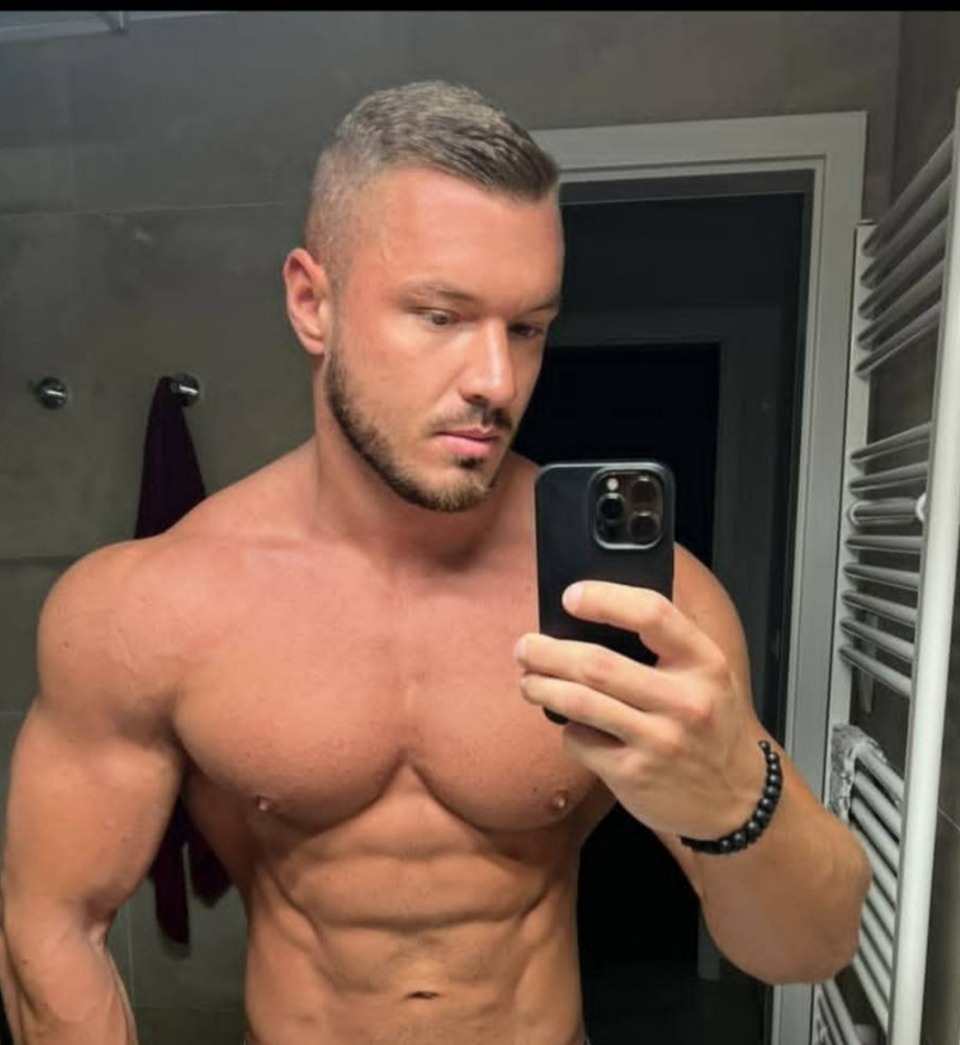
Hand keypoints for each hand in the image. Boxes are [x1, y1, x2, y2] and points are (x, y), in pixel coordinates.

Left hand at [514, 580, 766, 839]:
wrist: (736, 800)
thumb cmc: (711, 725)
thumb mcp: (708, 676)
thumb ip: (666, 645)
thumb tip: (593, 613)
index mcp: (705, 662)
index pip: (652, 614)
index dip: (604, 599)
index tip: (571, 597)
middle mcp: (685, 701)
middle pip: (598, 664)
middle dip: (548, 652)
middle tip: (525, 647)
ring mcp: (659, 741)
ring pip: (579, 703)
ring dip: (541, 687)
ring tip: (528, 680)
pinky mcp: (635, 775)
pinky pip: (581, 741)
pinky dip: (567, 729)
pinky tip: (570, 724)